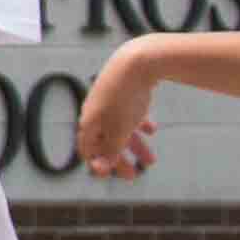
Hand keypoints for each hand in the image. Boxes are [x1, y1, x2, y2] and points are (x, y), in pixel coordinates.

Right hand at [76, 49, 161, 178]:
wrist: (136, 63)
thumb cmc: (124, 100)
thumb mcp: (119, 131)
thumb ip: (110, 152)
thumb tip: (99, 170)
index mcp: (90, 124)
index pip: (88, 150)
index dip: (98, 165)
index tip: (111, 176)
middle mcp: (96, 114)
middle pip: (106, 143)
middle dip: (120, 160)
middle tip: (134, 176)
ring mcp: (110, 103)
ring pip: (121, 130)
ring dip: (135, 147)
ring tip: (151, 160)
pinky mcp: (125, 93)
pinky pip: (131, 114)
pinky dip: (140, 124)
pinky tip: (152, 130)